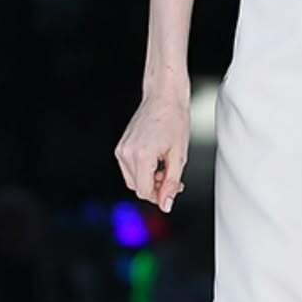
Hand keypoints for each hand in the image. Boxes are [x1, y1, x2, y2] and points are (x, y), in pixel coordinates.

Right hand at [114, 89, 189, 212]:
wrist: (164, 97)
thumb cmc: (174, 119)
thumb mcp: (179, 155)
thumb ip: (171, 182)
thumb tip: (166, 205)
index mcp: (141, 155)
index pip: (145, 192)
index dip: (161, 196)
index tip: (174, 189)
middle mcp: (127, 153)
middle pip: (138, 188)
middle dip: (156, 189)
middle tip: (173, 178)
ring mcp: (122, 149)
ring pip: (133, 180)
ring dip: (149, 180)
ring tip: (165, 167)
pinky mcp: (121, 146)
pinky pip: (129, 168)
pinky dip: (142, 170)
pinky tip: (156, 161)